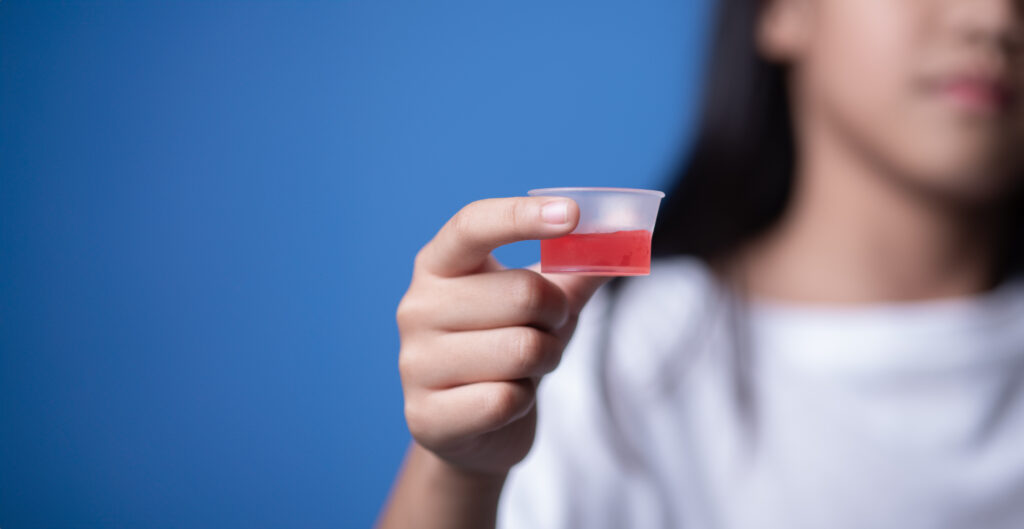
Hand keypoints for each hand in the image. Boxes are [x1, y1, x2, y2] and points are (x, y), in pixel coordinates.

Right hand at [395, 197, 609, 475]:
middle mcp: (416, 307)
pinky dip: (523, 400)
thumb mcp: (543, 300)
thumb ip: (579, 266)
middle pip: (523, 293)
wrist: (475, 427)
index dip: (521, 216)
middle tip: (547, 328)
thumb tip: (627, 229)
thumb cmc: (508, 345)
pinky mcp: (427, 416)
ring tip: (525, 367)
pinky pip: (506, 400)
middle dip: (556, 315)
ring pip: (522, 350)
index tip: (573, 213)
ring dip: (545, 359)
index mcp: (438, 265)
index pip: (473, 226)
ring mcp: (415, 362)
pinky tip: (505, 400)